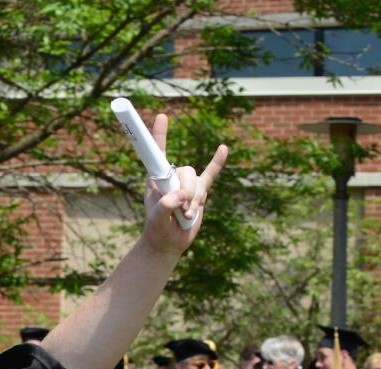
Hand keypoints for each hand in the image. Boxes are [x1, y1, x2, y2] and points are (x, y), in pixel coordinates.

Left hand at [141, 114, 227, 254]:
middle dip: (187, 191)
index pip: (157, 153)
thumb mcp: (157, 219)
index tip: (162, 115)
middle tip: (181, 210)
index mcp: (157, 179)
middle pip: (186, 171)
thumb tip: (180, 196)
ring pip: (198, 181)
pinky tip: (223, 149)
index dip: (159, 135)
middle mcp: (172, 177)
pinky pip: (211, 175)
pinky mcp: (200, 192)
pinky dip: (217, 163)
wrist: (168, 242)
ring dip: (195, 200)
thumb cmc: (157, 229)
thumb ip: (165, 205)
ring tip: (186, 215)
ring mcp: (187, 184)